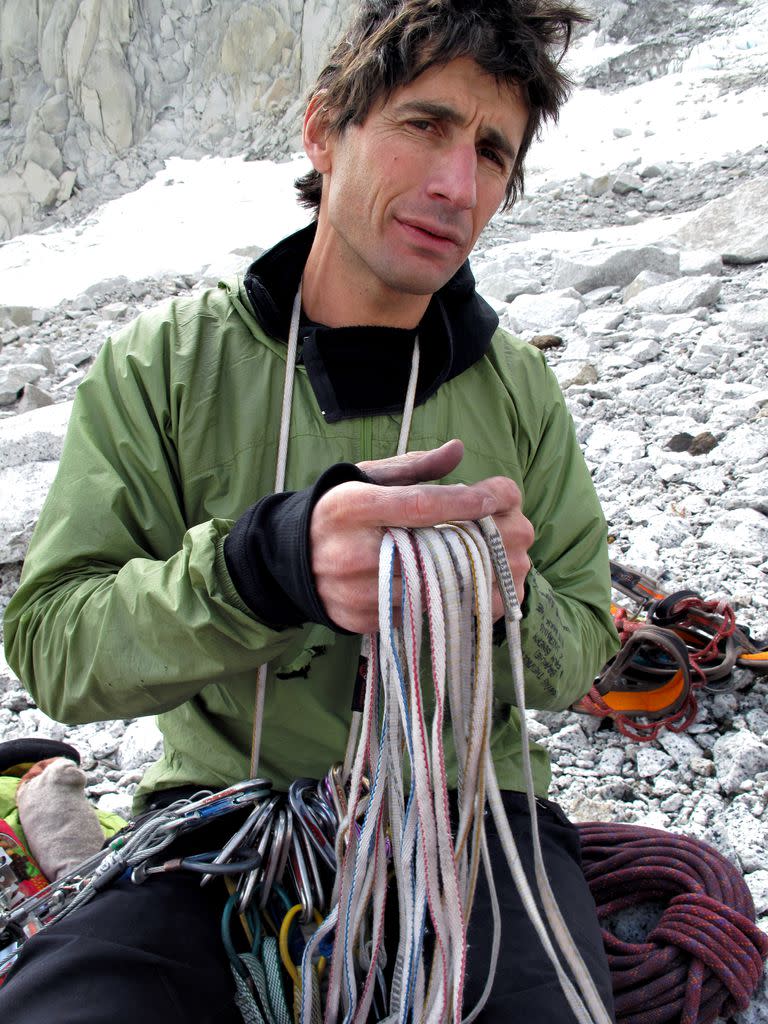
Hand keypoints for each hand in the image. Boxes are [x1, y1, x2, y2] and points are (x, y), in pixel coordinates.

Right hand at [310, 440, 533, 631]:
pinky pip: (430, 616)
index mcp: (355, 508)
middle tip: (522, 528)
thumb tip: (459, 450)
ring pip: (441, 592)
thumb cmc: (338, 514)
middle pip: (438, 551)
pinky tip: (492, 590)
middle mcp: (358, 553)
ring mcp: (364, 593)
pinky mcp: (372, 622)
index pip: (419, 505)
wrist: (291, 563)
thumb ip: (414, 468)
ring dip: (489, 578)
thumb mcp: (365, 479)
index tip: (502, 495)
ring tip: (515, 562)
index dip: (466, 501)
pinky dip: (468, 605)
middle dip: (491, 541)